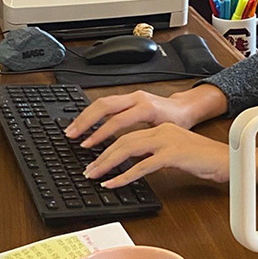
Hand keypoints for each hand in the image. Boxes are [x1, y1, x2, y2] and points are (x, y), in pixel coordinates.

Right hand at [65, 90, 189, 147]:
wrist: (187, 107)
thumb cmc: (179, 123)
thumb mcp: (164, 137)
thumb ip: (146, 147)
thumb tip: (129, 162)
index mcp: (146, 108)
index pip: (117, 121)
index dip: (100, 134)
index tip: (88, 146)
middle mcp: (137, 98)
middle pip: (104, 106)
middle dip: (85, 121)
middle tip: (71, 135)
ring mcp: (132, 96)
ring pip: (103, 101)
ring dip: (85, 116)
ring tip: (72, 129)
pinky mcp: (130, 97)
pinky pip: (108, 102)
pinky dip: (93, 112)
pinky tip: (84, 122)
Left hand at [83, 123, 229, 187]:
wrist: (228, 161)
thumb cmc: (205, 161)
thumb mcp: (176, 154)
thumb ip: (156, 155)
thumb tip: (133, 167)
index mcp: (162, 128)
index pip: (128, 133)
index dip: (108, 144)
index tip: (94, 157)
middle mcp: (162, 130)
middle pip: (123, 139)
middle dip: (101, 154)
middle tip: (88, 169)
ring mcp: (167, 141)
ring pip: (128, 148)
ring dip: (107, 163)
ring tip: (94, 175)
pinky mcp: (173, 154)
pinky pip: (142, 165)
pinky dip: (125, 175)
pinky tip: (114, 183)